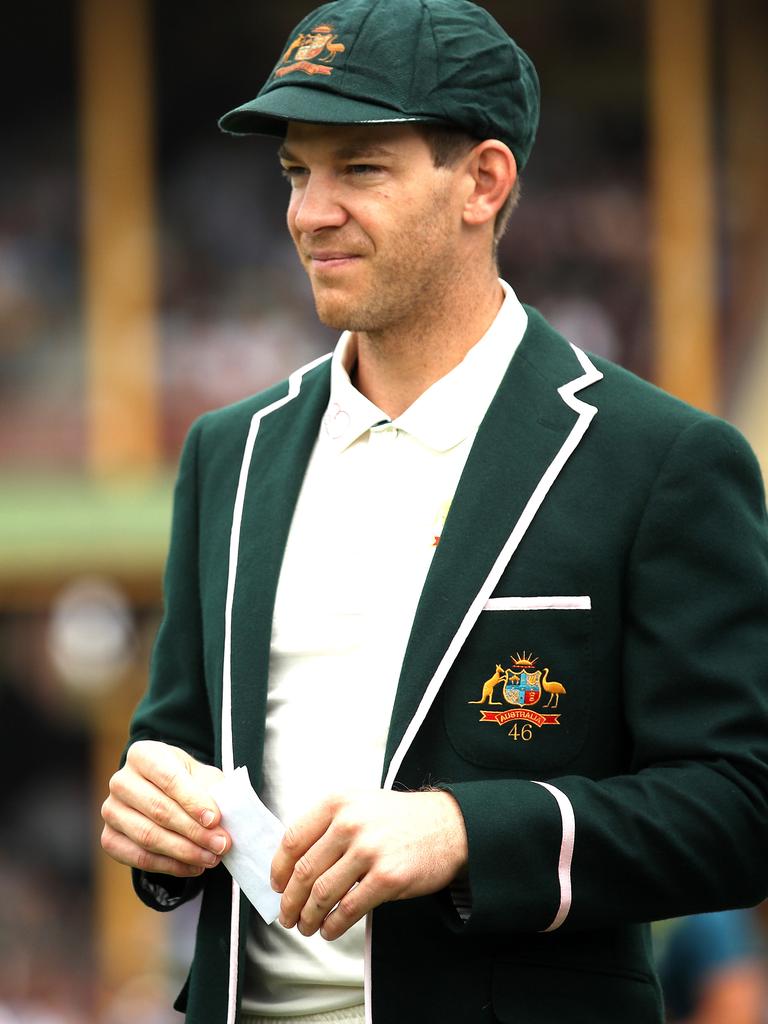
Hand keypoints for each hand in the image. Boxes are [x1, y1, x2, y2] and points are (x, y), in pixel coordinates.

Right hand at [101, 739, 230, 876]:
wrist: (163, 793)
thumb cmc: (187, 782)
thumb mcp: (202, 776)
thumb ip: (212, 794)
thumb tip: (219, 822)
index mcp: (144, 755)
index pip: (169, 778)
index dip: (193, 801)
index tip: (215, 819)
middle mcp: (121, 780)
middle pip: (159, 810)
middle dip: (194, 831)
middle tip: (221, 844)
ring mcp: (111, 810)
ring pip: (148, 836)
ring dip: (184, 851)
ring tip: (211, 858)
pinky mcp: (108, 838)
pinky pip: (139, 858)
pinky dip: (169, 866)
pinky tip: (193, 866)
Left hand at [271, 789, 467, 939]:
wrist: (447, 826)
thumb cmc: (399, 819)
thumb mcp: (359, 805)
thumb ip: (327, 825)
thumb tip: (293, 864)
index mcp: (337, 803)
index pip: (293, 840)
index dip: (279, 869)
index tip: (276, 886)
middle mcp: (350, 823)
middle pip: (304, 871)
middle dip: (290, 901)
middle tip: (287, 916)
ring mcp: (369, 850)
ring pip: (323, 894)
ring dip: (308, 917)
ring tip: (306, 926)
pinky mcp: (387, 877)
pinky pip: (349, 909)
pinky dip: (333, 925)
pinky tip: (329, 930)